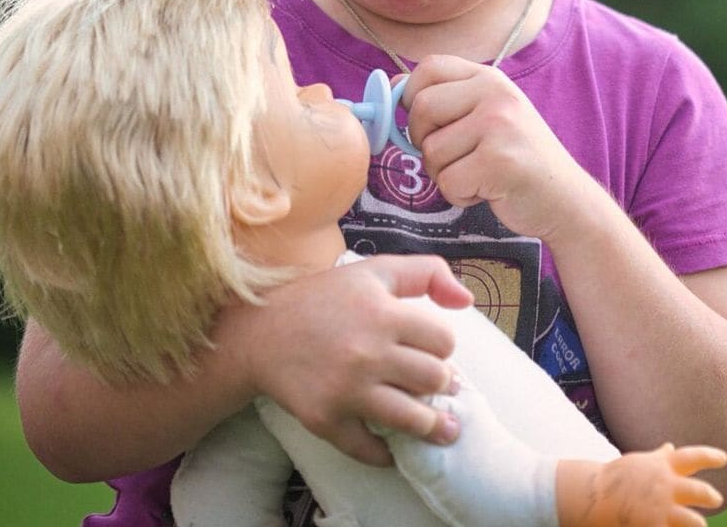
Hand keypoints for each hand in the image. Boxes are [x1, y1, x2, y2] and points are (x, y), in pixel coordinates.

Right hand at [233, 254, 471, 465]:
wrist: (259, 333)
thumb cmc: (322, 299)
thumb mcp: (374, 271)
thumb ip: (426, 273)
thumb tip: (467, 300)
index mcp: (383, 314)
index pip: (443, 340)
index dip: (442, 346)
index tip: (432, 351)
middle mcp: (368, 353)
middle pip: (434, 380)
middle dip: (442, 384)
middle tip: (437, 387)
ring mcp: (346, 390)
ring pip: (411, 419)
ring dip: (433, 427)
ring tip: (443, 430)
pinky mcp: (325, 419)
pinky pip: (368, 449)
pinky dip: (384, 454)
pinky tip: (392, 449)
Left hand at [402, 55, 601, 240]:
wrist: (565, 200)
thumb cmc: (518, 160)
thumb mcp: (488, 115)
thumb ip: (447, 98)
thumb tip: (392, 85)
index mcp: (490, 78)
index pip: (428, 67)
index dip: (412, 96)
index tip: (425, 123)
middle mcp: (496, 94)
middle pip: (421, 109)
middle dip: (424, 142)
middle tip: (454, 156)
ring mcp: (500, 125)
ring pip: (431, 152)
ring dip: (445, 174)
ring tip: (478, 174)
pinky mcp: (499, 161)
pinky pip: (448, 182)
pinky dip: (460, 195)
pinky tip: (487, 190)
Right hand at [565, 444, 726, 526]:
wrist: (591, 497)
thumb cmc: (616, 479)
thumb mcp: (639, 463)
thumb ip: (659, 458)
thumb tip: (670, 447)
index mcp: (663, 467)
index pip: (693, 457)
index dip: (711, 457)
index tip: (724, 459)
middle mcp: (665, 486)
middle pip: (699, 491)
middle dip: (710, 496)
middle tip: (716, 499)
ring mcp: (660, 508)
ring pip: (693, 521)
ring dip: (697, 524)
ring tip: (699, 525)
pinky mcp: (652, 526)